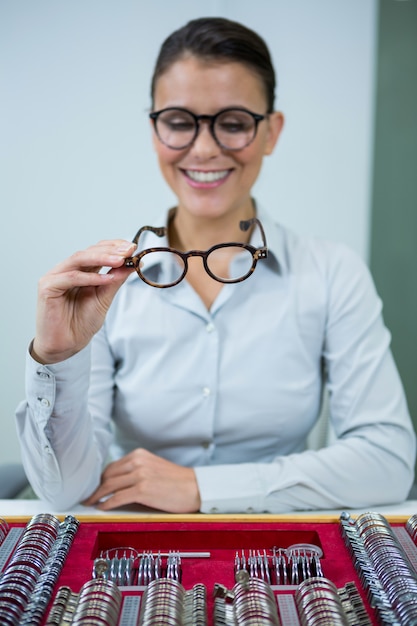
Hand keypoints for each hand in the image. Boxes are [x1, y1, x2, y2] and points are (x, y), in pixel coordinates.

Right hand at [32, 239, 135, 363]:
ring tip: (120, 259)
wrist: (66, 345)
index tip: (133, 247)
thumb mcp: (104, 298)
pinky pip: (70, 277)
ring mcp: (55, 277)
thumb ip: (115, 280)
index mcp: (80, 271)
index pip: (96, 251)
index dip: (114, 247)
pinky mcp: (47, 287)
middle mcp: (67, 270)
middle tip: (128, 250)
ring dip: (102, 258)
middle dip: (110, 250)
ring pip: (79, 259)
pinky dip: (89, 277)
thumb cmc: (81, 323)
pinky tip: (107, 278)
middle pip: (88, 252)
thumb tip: (132, 264)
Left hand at [82, 448, 201, 512]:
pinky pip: (117, 497)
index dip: (100, 479)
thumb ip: (136, 471)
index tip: (94, 487)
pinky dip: (107, 503)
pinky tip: (102, 508)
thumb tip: (115, 484)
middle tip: (88, 497)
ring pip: (109, 486)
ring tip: (91, 504)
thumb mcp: (154, 468)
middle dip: (96, 488)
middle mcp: (138, 461)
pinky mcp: (143, 489)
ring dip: (98, 496)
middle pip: (107, 476)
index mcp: (139, 454)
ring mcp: (140, 475)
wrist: (196, 488)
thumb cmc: (176, 482)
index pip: (112, 466)